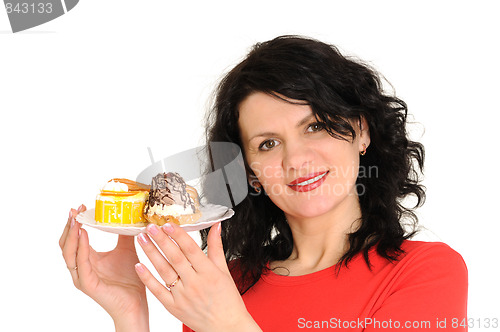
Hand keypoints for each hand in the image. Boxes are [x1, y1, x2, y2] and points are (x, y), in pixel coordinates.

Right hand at [59, 205, 148, 330]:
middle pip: (65, 244)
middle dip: (69, 225)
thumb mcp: (126, 250)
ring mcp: (82, 276)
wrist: (136, 303)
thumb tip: (130, 215)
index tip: (80, 206)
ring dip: (71, 234)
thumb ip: (125, 234)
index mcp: (87, 259)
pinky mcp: (88, 284)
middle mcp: (81, 267)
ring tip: (76, 219)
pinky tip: (83, 234)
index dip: (75, 222)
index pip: (74, 238)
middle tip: (74, 209)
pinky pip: (81, 263)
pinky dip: (80, 247)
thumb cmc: (130, 280)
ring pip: (68, 253)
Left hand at [135, 222, 261, 331]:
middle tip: (150, 226)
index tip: (168, 224)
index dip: (178, 235)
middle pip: (175, 257)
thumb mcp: (224, 271)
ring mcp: (183, 296)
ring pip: (164, 271)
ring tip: (141, 239)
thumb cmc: (227, 299)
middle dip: (161, 240)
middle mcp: (195, 283)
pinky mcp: (174, 307)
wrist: (227, 327)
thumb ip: (216, 247)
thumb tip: (215, 226)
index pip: (191, 249)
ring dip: (151, 253)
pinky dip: (147, 278)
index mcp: (209, 273)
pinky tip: (138, 265)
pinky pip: (158, 291)